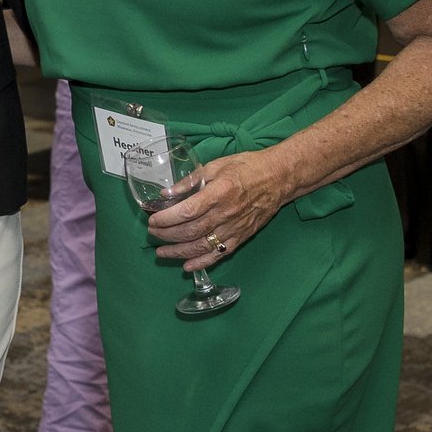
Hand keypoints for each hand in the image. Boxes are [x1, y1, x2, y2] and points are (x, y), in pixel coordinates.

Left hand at [146, 147, 294, 263]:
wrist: (279, 178)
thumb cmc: (247, 167)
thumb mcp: (216, 165)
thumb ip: (190, 181)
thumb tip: (166, 194)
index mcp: (219, 193)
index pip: (187, 211)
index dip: (167, 219)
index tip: (152, 220)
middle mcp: (226, 213)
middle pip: (191, 231)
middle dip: (167, 235)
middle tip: (152, 233)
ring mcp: (235, 228)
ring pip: (203, 246)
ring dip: (179, 252)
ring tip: (161, 252)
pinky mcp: (242, 236)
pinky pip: (220, 253)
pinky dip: (203, 262)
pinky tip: (188, 266)